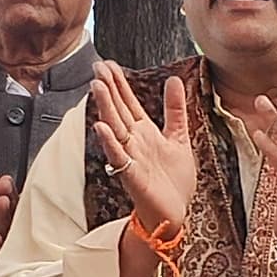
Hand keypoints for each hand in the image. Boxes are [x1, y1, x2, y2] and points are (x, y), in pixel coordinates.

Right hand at [89, 64, 198, 276]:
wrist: (175, 212)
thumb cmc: (174, 180)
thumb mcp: (178, 138)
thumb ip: (175, 110)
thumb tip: (174, 80)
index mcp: (144, 132)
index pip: (128, 103)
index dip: (119, 84)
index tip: (108, 64)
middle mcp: (134, 142)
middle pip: (118, 111)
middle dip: (109, 89)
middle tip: (98, 67)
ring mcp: (131, 158)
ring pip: (115, 129)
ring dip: (106, 108)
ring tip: (97, 87)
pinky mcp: (132, 176)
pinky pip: (118, 158)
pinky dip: (110, 143)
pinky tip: (101, 128)